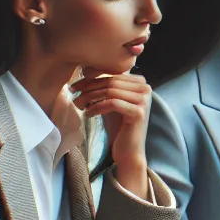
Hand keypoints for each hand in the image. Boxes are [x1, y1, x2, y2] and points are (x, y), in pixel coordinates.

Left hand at [72, 67, 153, 192]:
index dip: (92, 77)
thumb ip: (104, 85)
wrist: (128, 151)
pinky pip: (112, 103)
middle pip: (111, 81)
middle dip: (89, 87)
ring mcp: (144, 100)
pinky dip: (97, 107)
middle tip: (73, 95)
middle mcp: (145, 88)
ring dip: (90, 97)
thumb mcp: (110, 100)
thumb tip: (85, 68)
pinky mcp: (139, 112)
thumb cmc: (117, 125)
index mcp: (140, 82)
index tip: (75, 86)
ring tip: (78, 105)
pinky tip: (88, 114)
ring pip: (110, 91)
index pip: (113, 72)